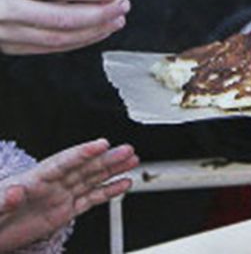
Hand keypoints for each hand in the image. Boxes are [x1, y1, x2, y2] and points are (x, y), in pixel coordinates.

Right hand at [0, 0, 127, 55]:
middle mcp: (5, 8)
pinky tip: (94, 33)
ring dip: (92, 32)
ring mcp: (3, 31)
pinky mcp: (5, 45)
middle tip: (123, 6)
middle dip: (99, 15)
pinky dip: (74, 42)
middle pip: (62, 18)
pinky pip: (45, 49)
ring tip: (116, 21)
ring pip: (56, 38)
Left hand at [0, 139, 137, 251]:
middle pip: (83, 168)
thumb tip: (16, 191)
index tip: (101, 144)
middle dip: (106, 159)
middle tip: (127, 150)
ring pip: (90, 180)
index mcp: (33, 180)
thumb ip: (5, 200)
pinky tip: (122, 184)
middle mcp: (50, 186)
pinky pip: (90, 199)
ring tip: (132, 160)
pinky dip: (107, 192)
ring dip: (112, 170)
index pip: (62, 162)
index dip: (82, 152)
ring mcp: (59, 197)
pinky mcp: (63, 212)